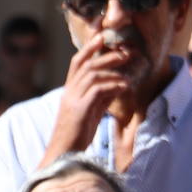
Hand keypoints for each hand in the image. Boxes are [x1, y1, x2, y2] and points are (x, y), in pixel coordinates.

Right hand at [44, 32, 129, 161]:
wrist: (64, 156)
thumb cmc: (77, 136)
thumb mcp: (91, 112)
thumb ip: (101, 96)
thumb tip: (117, 84)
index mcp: (70, 91)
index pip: (77, 62)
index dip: (89, 47)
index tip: (102, 35)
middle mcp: (69, 92)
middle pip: (86, 64)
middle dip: (106, 54)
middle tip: (125, 50)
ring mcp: (73, 100)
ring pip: (91, 74)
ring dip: (112, 69)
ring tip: (128, 67)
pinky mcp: (79, 111)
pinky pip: (97, 90)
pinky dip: (112, 85)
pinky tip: (125, 86)